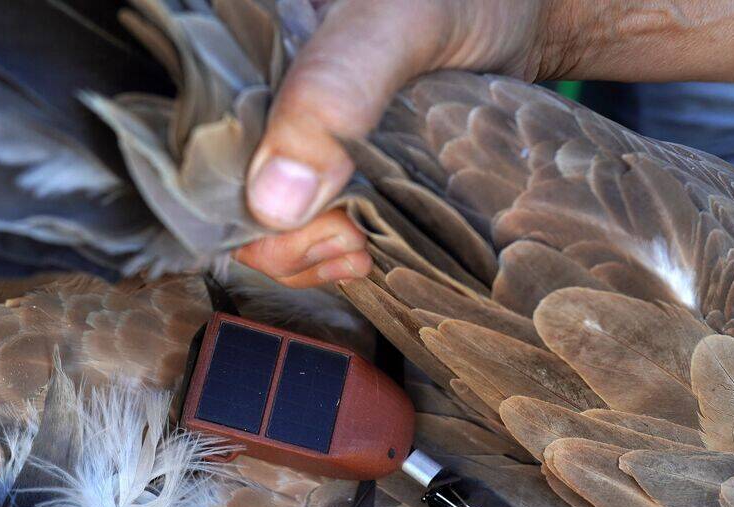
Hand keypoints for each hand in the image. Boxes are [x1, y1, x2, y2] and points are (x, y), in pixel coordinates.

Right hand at [236, 0, 562, 285]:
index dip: (238, 204)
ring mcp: (305, 141)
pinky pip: (314, 226)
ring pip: (271, 222)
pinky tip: (366, 254)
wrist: (529, 12)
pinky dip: (332, 254)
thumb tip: (273, 204)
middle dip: (283, 242)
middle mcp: (267, 101)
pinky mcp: (344, 170)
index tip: (311, 226)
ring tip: (362, 253)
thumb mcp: (401, 23)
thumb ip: (336, 89)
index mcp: (253, 59)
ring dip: (309, 256)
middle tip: (350, 244)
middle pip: (233, 196)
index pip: (204, 146)